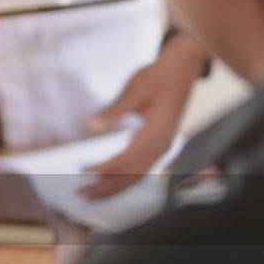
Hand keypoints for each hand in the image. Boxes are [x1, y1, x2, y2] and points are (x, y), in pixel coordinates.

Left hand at [78, 33, 205, 198]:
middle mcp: (162, 146)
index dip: (103, 169)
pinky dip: (124, 181)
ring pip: (137, 177)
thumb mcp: (134, 90)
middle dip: (105, 187)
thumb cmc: (157, 76)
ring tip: (90, 196)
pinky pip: (141, 170)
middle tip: (80, 194)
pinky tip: (108, 184)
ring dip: (113, 188)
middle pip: (131, 175)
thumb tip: (87, 127)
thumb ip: (112, 111)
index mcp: (156, 133)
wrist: (182, 68)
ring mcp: (163, 148)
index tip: (82, 173)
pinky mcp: (159, 146)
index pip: (126, 159)